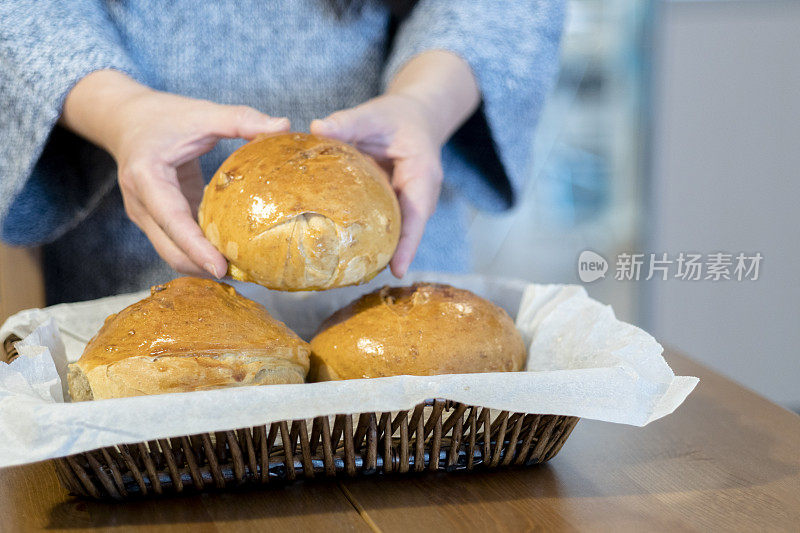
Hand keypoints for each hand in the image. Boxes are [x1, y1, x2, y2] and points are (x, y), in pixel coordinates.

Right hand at [61, 70, 289, 276]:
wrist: (125, 118)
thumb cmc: (164, 115)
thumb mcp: (202, 112)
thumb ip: (241, 119)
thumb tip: (284, 125)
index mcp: (147, 177)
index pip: (172, 221)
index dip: (196, 248)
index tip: (221, 269)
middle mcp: (141, 204)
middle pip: (170, 250)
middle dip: (204, 269)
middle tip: (246, 277)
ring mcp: (145, 217)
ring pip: (173, 254)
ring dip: (203, 267)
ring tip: (243, 274)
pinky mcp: (157, 222)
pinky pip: (178, 245)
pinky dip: (201, 255)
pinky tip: (231, 259)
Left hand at [311, 50, 478, 276]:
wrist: (415, 116)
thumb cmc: (397, 116)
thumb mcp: (374, 114)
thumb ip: (348, 121)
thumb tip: (317, 128)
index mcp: (421, 175)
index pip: (417, 215)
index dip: (408, 244)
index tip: (397, 270)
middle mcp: (417, 195)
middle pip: (406, 232)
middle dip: (389, 256)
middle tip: (363, 279)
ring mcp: (406, 203)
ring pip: (394, 231)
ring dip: (376, 251)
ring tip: (352, 275)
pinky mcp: (391, 204)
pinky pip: (381, 223)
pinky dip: (365, 236)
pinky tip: (341, 250)